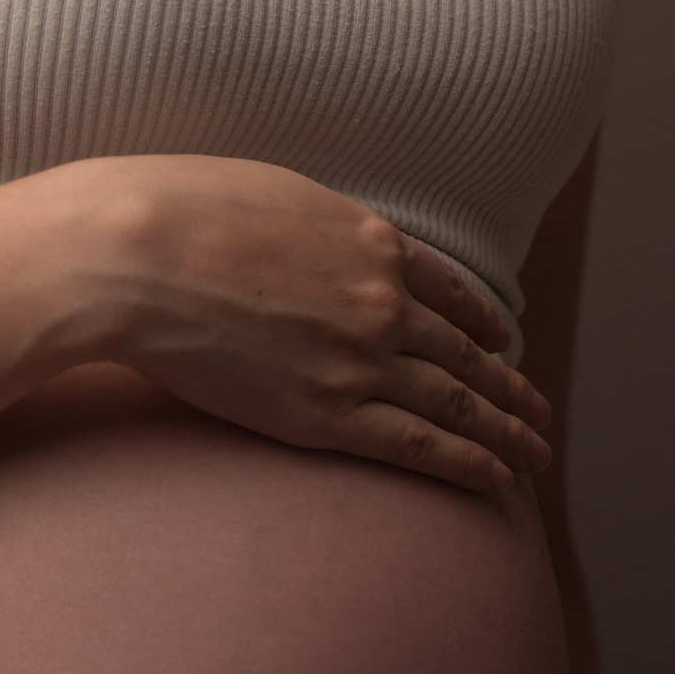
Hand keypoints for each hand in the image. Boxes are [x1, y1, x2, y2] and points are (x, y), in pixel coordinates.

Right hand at [80, 157, 551, 490]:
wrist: (133, 255)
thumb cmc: (180, 210)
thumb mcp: (274, 193)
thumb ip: (320, 226)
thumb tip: (327, 240)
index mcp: (372, 242)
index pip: (452, 291)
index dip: (484, 324)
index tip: (503, 345)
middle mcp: (383, 302)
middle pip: (467, 355)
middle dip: (510, 388)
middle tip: (541, 412)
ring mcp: (360, 361)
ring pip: (458, 406)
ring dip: (506, 434)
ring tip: (536, 455)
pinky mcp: (326, 416)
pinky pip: (419, 447)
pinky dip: (468, 465)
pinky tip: (498, 480)